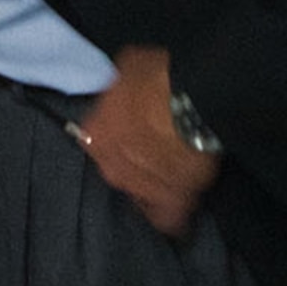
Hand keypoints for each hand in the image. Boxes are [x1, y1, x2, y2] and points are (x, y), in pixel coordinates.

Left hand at [76, 46, 220, 238]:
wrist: (191, 105)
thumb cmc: (158, 79)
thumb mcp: (129, 66)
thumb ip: (120, 85)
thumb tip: (123, 83)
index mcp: (96, 133)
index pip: (98, 141)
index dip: (117, 135)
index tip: (132, 131)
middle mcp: (110, 166)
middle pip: (119, 169)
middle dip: (134, 163)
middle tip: (157, 150)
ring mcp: (137, 188)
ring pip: (142, 194)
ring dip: (155, 186)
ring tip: (175, 176)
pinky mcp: (168, 204)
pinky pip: (167, 219)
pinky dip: (174, 217)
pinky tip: (183, 211)